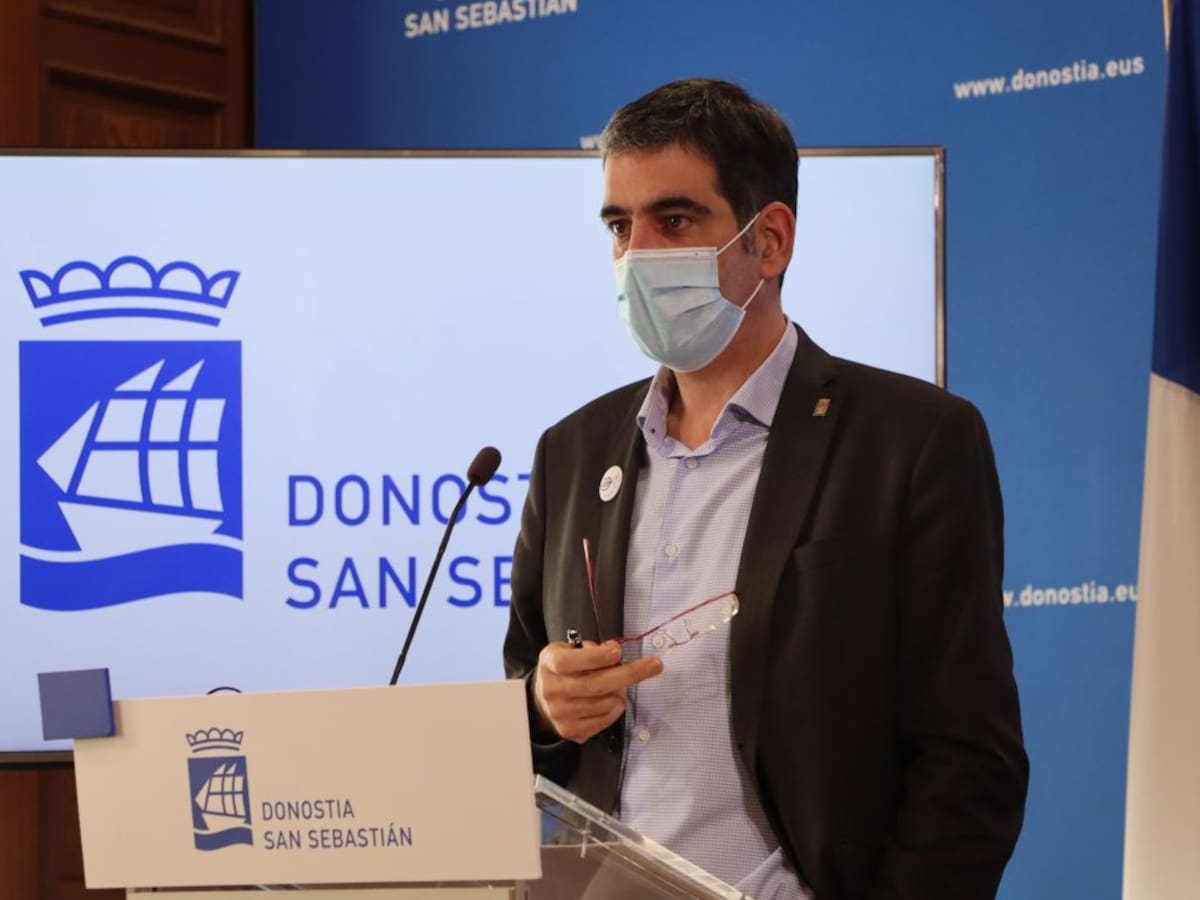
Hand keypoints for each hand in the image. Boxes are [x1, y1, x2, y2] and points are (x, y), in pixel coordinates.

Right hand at [532, 640, 663, 743]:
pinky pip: (602, 721)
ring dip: (620, 693)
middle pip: (593, 685)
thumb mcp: (570, 649)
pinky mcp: (569, 730)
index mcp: (550, 663)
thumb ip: (590, 649)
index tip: (617, 651)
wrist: (544, 698)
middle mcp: (551, 689)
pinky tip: (614, 701)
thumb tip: (613, 651)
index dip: (594, 657)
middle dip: (627, 674)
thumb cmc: (565, 669)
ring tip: (620, 686)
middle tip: (653, 666)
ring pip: (602, 704)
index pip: (569, 662)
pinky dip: (614, 710)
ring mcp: (559, 713)